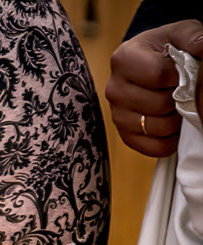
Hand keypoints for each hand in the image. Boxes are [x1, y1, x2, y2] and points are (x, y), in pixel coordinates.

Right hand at [106, 20, 202, 156]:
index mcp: (123, 59)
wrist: (147, 63)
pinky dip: (171, 140)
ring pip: (159, 127)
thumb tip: (202, 47)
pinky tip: (173, 124)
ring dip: (177, 119)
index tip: (185, 70)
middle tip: (183, 90)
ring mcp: (117, 115)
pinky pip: (154, 147)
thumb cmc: (165, 48)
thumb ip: (192, 36)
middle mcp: (114, 89)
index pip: (157, 75)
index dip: (180, 76)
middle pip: (158, 104)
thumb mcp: (180, 33)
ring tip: (178, 105)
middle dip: (180, 99)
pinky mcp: (125, 135)